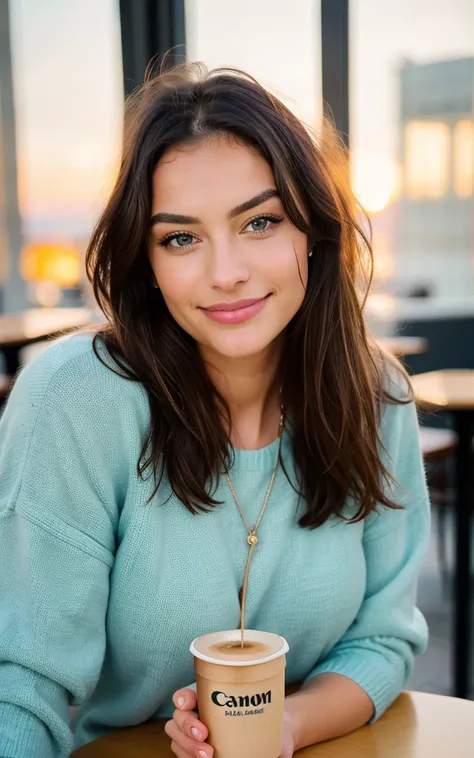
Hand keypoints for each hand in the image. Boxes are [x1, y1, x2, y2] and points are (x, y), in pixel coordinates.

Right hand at [166, 687, 294, 757]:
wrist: (275, 735)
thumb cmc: (271, 720)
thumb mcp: (272, 719)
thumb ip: (272, 731)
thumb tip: (279, 752)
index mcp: (210, 696)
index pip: (187, 693)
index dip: (183, 697)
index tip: (190, 702)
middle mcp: (199, 713)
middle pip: (178, 717)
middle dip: (187, 725)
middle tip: (204, 735)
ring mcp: (195, 734)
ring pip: (176, 738)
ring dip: (186, 746)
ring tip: (207, 755)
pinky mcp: (196, 751)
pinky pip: (182, 754)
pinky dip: (188, 756)